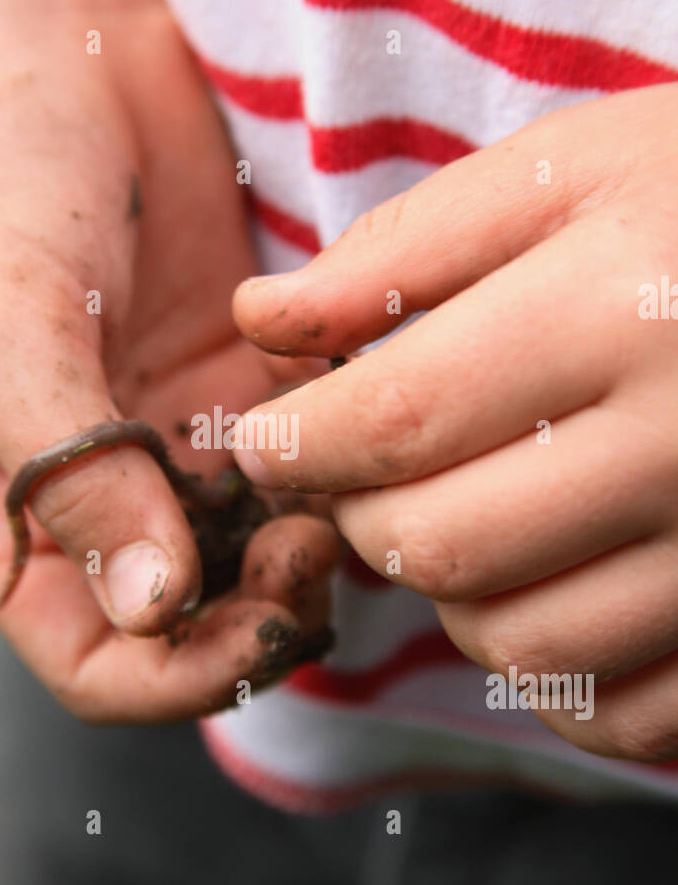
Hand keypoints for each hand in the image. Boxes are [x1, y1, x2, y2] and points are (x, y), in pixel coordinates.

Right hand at [0, 0, 336, 719]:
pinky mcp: (249, 383)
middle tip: (313, 548)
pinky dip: (340, 467)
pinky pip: (308, 466)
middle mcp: (104, 492)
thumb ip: (68, 470)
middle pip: (194, 626)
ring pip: (263, 558)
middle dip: (259, 617)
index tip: (252, 622)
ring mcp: (181, 441)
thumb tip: (152, 609)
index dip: (173, 677)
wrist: (69, 32)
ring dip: (310, 551)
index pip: (96, 661)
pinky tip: (358, 418)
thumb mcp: (2, 321)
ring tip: (343, 487)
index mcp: (17, 508)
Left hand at [232, 83, 677, 759]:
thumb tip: (259, 325)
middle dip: (363, 518)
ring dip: (449, 600)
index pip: (395, 422)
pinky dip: (553, 680)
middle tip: (360, 476)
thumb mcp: (575, 168)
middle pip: (443, 546)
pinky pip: (625, 716)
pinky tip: (545, 597)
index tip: (260, 441)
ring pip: (519, 646)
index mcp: (622, 311)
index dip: (295, 444)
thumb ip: (408, 248)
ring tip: (459, 523)